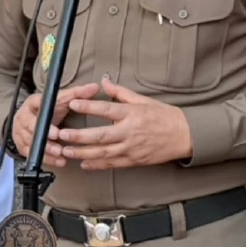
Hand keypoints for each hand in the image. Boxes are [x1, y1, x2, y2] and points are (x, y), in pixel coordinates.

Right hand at [10, 83, 100, 166]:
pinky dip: (46, 159)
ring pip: (31, 143)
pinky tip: (59, 161)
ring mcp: (20, 132)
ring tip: (61, 155)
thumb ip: (77, 94)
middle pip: (31, 130)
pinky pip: (32, 154)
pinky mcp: (22, 145)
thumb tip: (95, 87)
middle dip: (45, 140)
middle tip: (58, 148)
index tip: (56, 132)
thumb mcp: (63, 99)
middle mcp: (23, 117)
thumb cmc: (50, 107)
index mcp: (32, 103)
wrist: (34, 116)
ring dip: (47, 151)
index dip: (44, 121)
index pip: (35, 110)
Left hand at [53, 78, 192, 169]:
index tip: (73, 103)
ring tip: (66, 152)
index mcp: (132, 114)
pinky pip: (112, 164)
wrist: (184, 136)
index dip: (88, 107)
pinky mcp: (133, 160)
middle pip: (99, 135)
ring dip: (82, 153)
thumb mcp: (143, 100)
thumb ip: (120, 92)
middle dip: (78, 136)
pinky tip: (84, 164)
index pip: (106, 110)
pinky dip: (97, 165)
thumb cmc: (164, 116)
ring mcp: (131, 148)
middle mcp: (130, 132)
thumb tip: (103, 82)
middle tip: (61, 134)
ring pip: (102, 153)